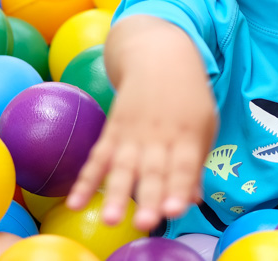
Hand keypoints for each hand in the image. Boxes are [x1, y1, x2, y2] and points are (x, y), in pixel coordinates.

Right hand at [65, 20, 216, 230]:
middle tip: (145, 222)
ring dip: (115, 194)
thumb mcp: (203, 126)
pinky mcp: (112, 131)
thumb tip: (191, 200)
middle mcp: (159, 136)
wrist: (158, 55)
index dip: (179, 188)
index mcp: (187, 135)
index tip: (175, 210)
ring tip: (108, 220)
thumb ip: (196, 164)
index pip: (184, 165)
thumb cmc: (188, 98)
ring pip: (123, 167)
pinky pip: (97, 158)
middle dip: (148, 198)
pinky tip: (75, 201)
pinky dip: (85, 180)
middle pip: (153, 170)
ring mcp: (133, 133)